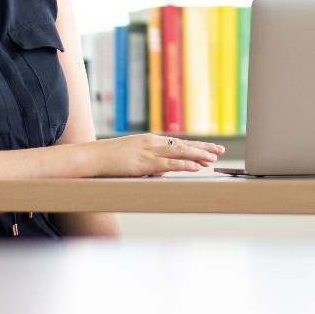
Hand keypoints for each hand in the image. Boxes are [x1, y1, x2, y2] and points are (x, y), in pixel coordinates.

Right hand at [88, 134, 224, 177]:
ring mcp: (149, 152)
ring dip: (198, 155)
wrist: (94, 157)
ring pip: (180, 152)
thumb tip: (162, 172)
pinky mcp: (145, 162)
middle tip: (220, 151)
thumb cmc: (110, 160)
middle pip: (184, 145)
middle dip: (203, 148)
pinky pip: (169, 163)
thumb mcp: (134, 160)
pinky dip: (184, 164)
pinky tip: (196, 166)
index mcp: (151, 141)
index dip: (196, 146)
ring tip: (213, 158)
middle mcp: (153, 143)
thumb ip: (149, 164)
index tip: (211, 148)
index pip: (179, 143)